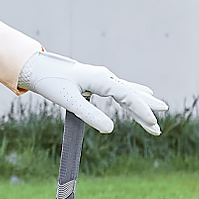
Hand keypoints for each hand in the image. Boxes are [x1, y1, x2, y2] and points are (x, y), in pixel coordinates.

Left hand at [18, 51, 167, 135]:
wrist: (38, 68)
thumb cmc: (52, 83)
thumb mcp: (69, 101)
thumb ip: (89, 115)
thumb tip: (110, 130)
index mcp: (101, 79)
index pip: (127, 97)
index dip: (141, 111)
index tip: (153, 124)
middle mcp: (105, 77)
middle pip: (132, 94)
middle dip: (146, 111)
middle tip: (158, 129)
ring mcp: (102, 78)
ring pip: (129, 91)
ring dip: (142, 103)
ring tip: (160, 111)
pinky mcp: (97, 81)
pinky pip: (121, 89)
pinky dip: (134, 94)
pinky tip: (144, 93)